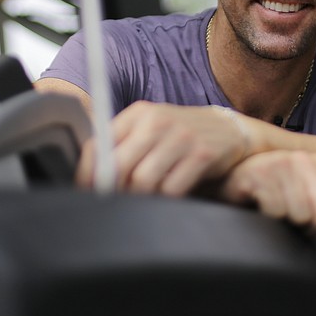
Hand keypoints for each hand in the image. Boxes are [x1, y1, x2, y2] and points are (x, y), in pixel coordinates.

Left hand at [75, 101, 249, 196]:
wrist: (228, 130)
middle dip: (113, 190)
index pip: (100, 144)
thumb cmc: (180, 134)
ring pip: (143, 181)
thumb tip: (92, 177)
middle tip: (114, 201)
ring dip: (140, 197)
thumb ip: (123, 144)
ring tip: (143, 199)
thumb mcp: (151, 128)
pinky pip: (171, 189)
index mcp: (139, 113)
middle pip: (119, 166)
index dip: (88, 173)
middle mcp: (158, 121)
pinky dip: (165, 199)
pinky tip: (167, 196)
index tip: (86, 190)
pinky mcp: (201, 155)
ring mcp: (181, 137)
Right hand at [219, 151, 315, 265]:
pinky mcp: (257, 174)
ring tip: (274, 215)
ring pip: (302, 216)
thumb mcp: (306, 209)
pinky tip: (258, 210)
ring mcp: (279, 164)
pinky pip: (277, 212)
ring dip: (288, 225)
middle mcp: (301, 159)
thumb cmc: (266, 198)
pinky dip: (269, 219)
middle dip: (314, 231)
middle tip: (294, 228)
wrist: (223, 182)